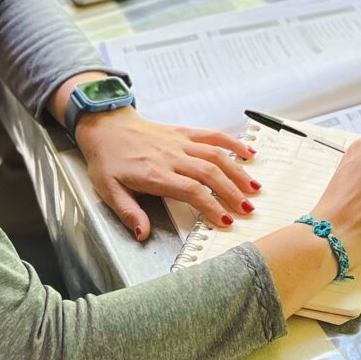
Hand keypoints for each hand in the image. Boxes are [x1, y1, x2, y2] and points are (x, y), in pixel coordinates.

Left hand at [74, 110, 260, 240]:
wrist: (106, 126)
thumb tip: (142, 233)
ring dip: (238, 172)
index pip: (191, 191)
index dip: (211, 206)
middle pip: (210, 174)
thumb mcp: (108, 190)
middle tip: (248, 209)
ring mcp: (180, 142)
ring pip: (216, 155)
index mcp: (155, 174)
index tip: (225, 220)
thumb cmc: (108, 159)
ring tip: (254, 188)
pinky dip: (233, 143)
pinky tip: (249, 153)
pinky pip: (212, 136)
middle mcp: (172, 156)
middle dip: (232, 192)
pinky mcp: (184, 132)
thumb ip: (128, 212)